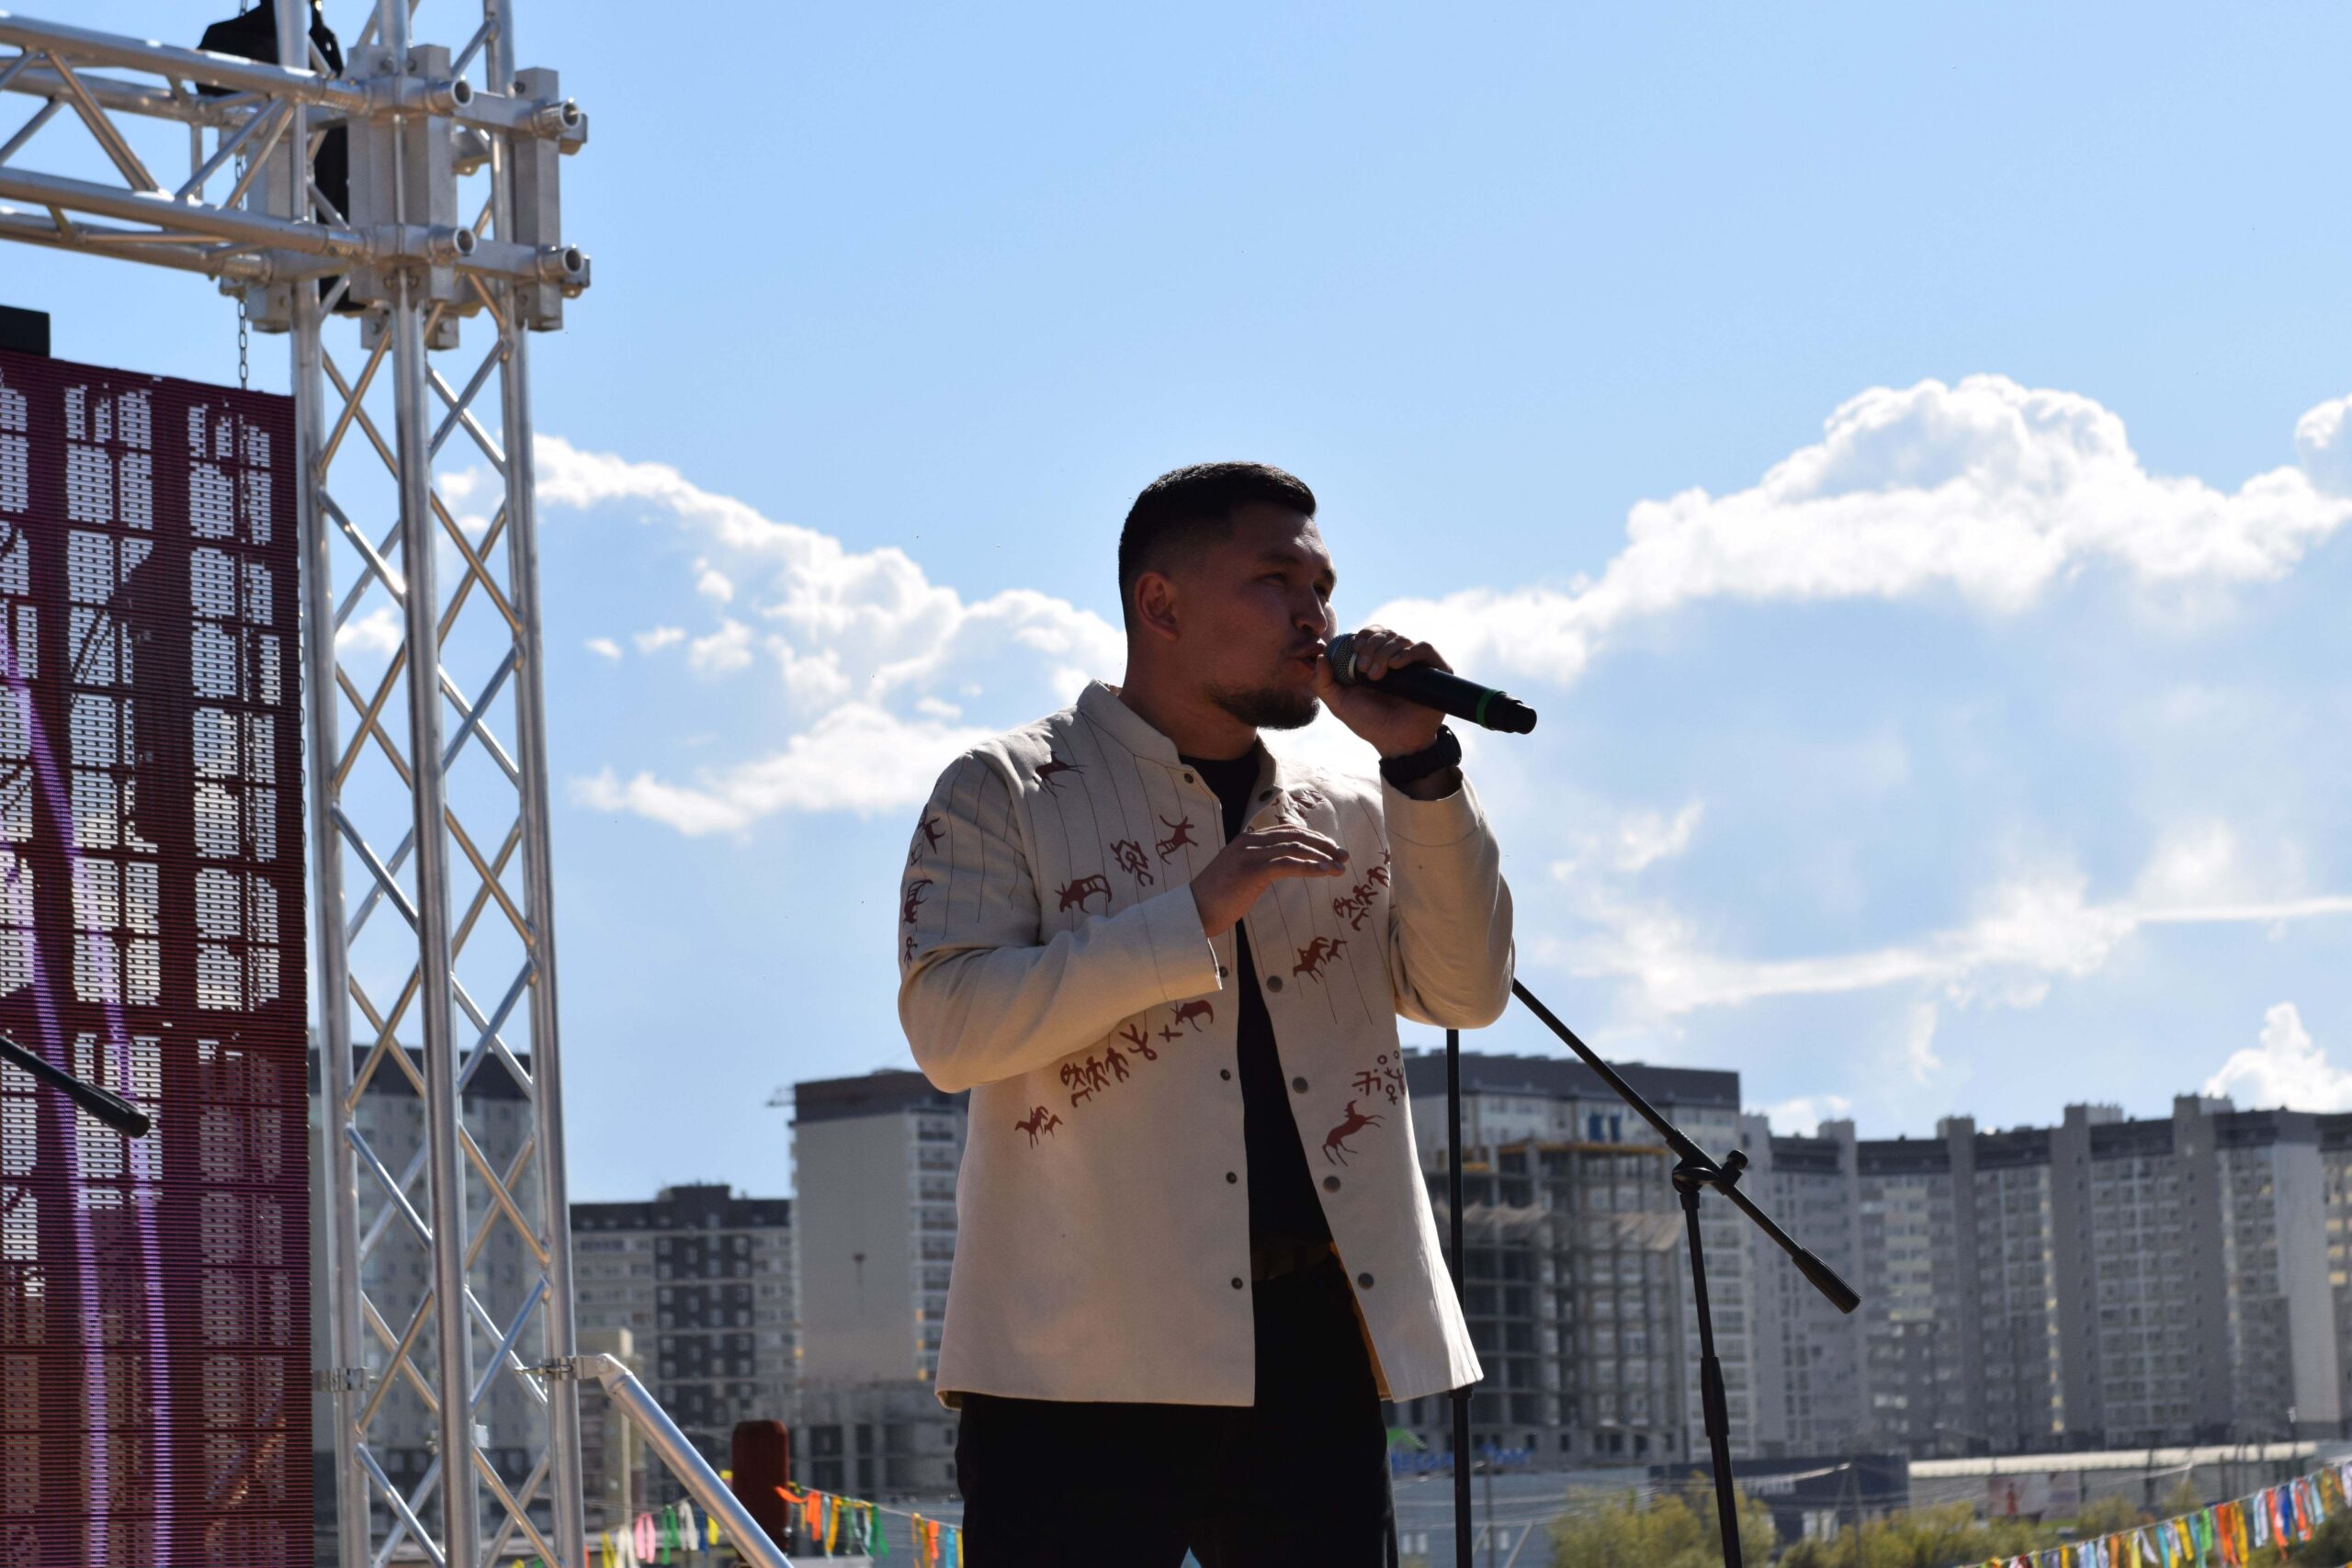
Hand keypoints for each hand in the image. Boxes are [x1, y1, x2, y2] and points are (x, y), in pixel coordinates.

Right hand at [1188, 823, 1351, 938]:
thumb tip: (1283, 868)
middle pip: (1295, 834)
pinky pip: (1287, 864)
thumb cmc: (1217, 899)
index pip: (1287, 830)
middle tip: (1343, 856)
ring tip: (1340, 867)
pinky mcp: (1251, 871)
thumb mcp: (1240, 875)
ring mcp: (1249, 855)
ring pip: (1294, 847)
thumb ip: (1259, 865)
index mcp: (1247, 840)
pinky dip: (1310, 867)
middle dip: (1323, 844)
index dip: (1313, 837)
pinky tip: (1325, 872)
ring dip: (1322, 856)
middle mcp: (1249, 842)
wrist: (1193, 912)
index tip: (1331, 849)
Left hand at [1312, 624, 1451, 757]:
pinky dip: (1408, 652)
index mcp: (1377, 660)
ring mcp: (1416, 664)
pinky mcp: (1435, 670)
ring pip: (1402, 639)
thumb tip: (1320, 656)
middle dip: (1371, 647)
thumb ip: (1323, 682)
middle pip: (1386, 633)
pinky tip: (1396, 665)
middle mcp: (1397, 658)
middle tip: (1363, 669)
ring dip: (1385, 652)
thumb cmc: (1370, 723)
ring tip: (1377, 675)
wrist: (1396, 743)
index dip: (1363, 636)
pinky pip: (1425, 648)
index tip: (1355, 649)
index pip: (1372, 633)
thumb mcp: (1339, 703)